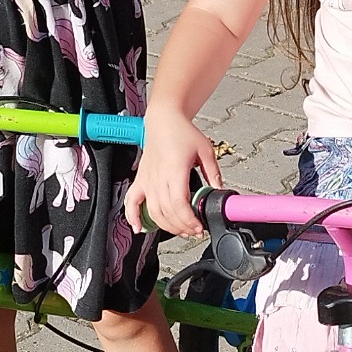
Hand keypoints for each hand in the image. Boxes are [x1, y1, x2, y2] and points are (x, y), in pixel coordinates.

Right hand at [124, 107, 220, 237]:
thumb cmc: (181, 132)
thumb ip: (213, 172)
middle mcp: (158, 178)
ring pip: (152, 212)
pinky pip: (131, 202)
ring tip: (180, 230)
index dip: (188, 220)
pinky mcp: (140, 180)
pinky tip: (138, 227)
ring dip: (165, 226)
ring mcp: (147, 181)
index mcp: (174, 171)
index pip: (178, 204)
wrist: (163, 121)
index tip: (198, 226)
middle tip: (194, 230)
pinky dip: (132, 216)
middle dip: (182, 227)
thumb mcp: (205, 150)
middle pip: (167, 212)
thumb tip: (219, 190)